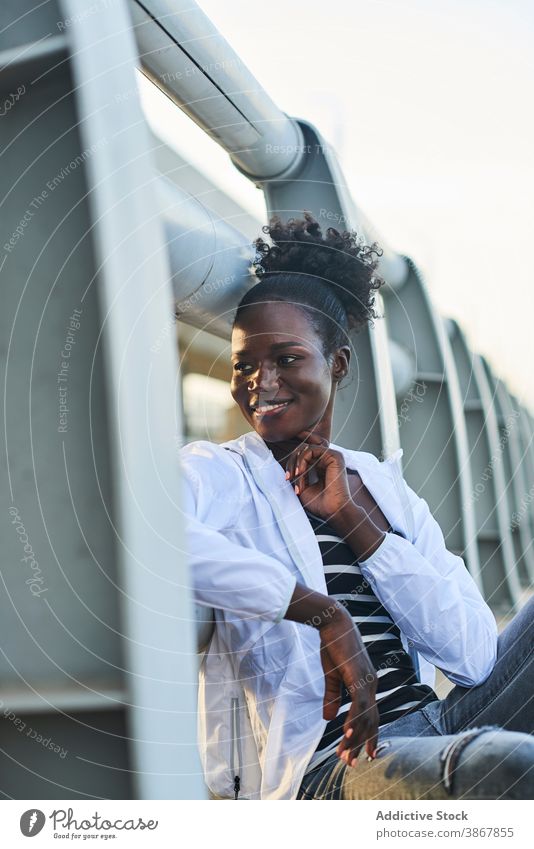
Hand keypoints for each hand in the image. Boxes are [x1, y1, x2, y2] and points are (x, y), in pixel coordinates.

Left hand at [285, 429, 352, 522]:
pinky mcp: (334, 456)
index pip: (302, 457)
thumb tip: (289, 462)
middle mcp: (327, 459)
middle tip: (288, 477)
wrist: (332, 511)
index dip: (291, 465)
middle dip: (291, 462)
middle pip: (303, 450)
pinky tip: (300, 473)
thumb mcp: (303, 486)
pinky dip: (302, 460)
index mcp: (321, 466)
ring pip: (305, 448)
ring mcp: (331, 456)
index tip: (287, 479)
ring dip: (296, 463)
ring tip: (295, 477)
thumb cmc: (319, 503)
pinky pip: (311, 450)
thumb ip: (298, 473)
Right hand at [320, 607, 378, 765]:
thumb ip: (332, 697)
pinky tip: (346, 735)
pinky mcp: (359, 677)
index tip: (365, 755)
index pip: (370, 716)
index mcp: (367, 684)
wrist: (333, 623)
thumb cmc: (333, 646)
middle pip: (370, 721)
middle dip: (361, 744)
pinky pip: (359, 705)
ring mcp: (368, 681)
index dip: (367, 736)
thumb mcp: (331, 676)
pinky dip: (353, 721)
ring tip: (346, 756)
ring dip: (354, 738)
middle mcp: (372, 685)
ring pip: (365, 717)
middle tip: (352, 764)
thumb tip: (329, 718)